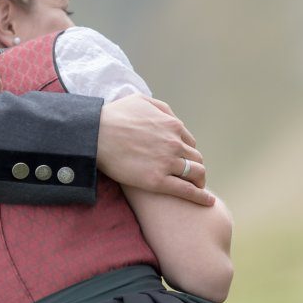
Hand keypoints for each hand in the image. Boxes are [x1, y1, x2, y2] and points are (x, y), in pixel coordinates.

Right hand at [97, 94, 213, 205]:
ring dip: (200, 181)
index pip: (190, 142)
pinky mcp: (157, 181)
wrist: (95, 134)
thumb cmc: (113, 116)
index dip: (188, 152)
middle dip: (195, 167)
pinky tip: (208, 201)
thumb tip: (171, 118)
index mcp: (172, 125)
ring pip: (196, 174)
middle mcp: (174, 143)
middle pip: (196, 158)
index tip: (184, 160)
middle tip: (192, 176)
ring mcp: (167, 162)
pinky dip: (200, 197)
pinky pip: (186, 191)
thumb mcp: (141, 101)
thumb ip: (161, 108)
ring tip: (199, 188)